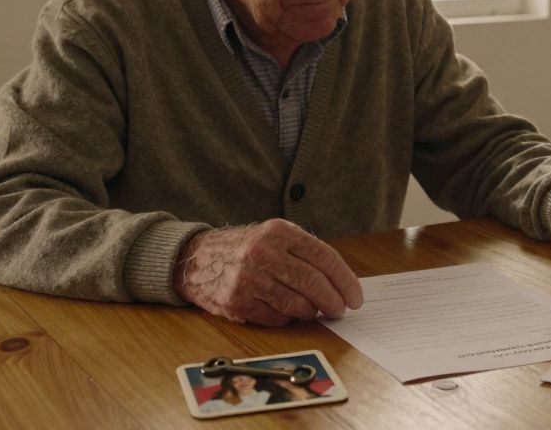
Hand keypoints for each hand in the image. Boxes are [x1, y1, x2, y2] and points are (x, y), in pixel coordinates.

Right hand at [173, 219, 363, 325]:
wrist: (196, 258)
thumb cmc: (246, 249)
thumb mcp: (274, 237)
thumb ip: (306, 254)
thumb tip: (341, 283)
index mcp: (280, 232)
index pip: (325, 258)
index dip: (346, 281)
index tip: (355, 297)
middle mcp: (264, 252)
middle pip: (313, 283)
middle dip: (334, 302)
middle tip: (340, 311)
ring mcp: (248, 278)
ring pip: (297, 304)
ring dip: (311, 312)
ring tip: (312, 310)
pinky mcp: (237, 301)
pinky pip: (276, 318)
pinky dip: (286, 319)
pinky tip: (284, 311)